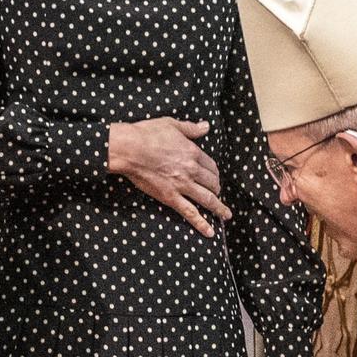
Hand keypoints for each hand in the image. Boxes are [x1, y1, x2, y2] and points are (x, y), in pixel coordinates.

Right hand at [108, 118, 230, 236]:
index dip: (214, 172)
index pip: (211, 165)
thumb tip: (206, 126)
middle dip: (217, 188)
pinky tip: (210, 232)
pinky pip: (190, 213)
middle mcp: (192, 171)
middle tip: (217, 192)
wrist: (130, 149)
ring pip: (207, 199)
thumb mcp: (172, 124)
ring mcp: (182, 186)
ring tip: (226, 215)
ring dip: (219, 208)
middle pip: (212, 182)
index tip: (214, 175)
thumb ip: (191, 128)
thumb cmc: (147, 134)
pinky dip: (201, 223)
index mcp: (193, 153)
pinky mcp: (170, 197)